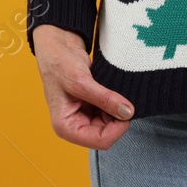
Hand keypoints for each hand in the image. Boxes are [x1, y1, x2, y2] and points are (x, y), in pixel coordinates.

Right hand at [32, 24, 135, 148]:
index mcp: (66, 126)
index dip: (117, 128)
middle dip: (116, 118)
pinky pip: (110, 112)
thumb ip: (105, 98)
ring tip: (111, 90)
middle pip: (107, 133)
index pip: (100, 140)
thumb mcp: (81, 81)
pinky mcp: (92, 107)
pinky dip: (115, 103)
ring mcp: (84, 117)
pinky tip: (111, 90)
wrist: (58, 46)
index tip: (127, 110)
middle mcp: (75, 125)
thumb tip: (128, 112)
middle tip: (120, 97)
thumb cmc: (59, 63)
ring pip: (111, 123)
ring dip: (116, 109)